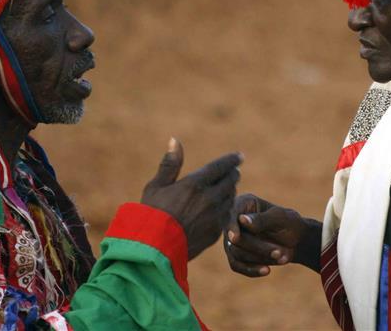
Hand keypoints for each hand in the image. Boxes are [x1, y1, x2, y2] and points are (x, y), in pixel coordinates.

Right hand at [142, 138, 241, 259]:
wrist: (154, 249)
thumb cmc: (151, 214)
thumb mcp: (156, 186)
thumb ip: (170, 164)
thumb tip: (175, 141)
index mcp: (195, 184)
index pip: (220, 167)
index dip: (231, 160)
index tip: (239, 156)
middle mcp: (209, 198)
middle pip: (230, 181)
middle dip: (233, 174)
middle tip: (234, 171)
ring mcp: (214, 216)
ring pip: (231, 198)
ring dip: (231, 190)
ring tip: (228, 187)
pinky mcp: (215, 232)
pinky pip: (227, 215)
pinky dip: (227, 208)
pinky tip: (222, 207)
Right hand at [223, 194, 320, 276]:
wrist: (296, 241)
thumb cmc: (289, 224)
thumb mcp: (280, 218)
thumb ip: (262, 219)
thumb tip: (241, 220)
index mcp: (244, 204)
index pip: (231, 213)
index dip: (231, 226)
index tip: (236, 238)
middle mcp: (234, 221)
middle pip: (235, 237)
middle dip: (258, 247)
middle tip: (279, 252)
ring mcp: (233, 239)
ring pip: (237, 252)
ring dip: (259, 258)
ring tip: (282, 257)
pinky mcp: (236, 255)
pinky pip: (237, 265)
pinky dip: (251, 270)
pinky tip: (267, 270)